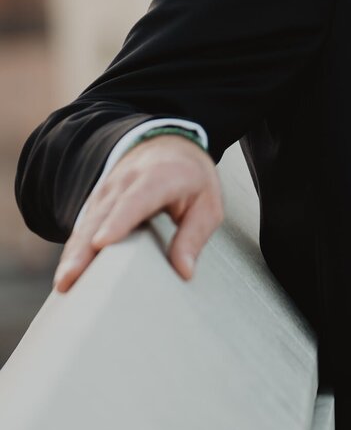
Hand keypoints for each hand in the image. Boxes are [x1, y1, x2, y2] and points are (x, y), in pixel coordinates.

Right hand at [54, 133, 221, 292]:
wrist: (168, 145)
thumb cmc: (192, 178)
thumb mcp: (207, 204)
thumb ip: (194, 236)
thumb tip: (184, 271)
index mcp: (158, 178)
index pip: (134, 201)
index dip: (117, 222)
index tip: (101, 243)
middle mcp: (125, 183)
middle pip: (100, 217)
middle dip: (84, 248)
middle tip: (70, 277)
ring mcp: (107, 192)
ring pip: (86, 224)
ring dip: (73, 254)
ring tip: (64, 283)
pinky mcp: (98, 203)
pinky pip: (83, 228)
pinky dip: (74, 250)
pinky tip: (67, 275)